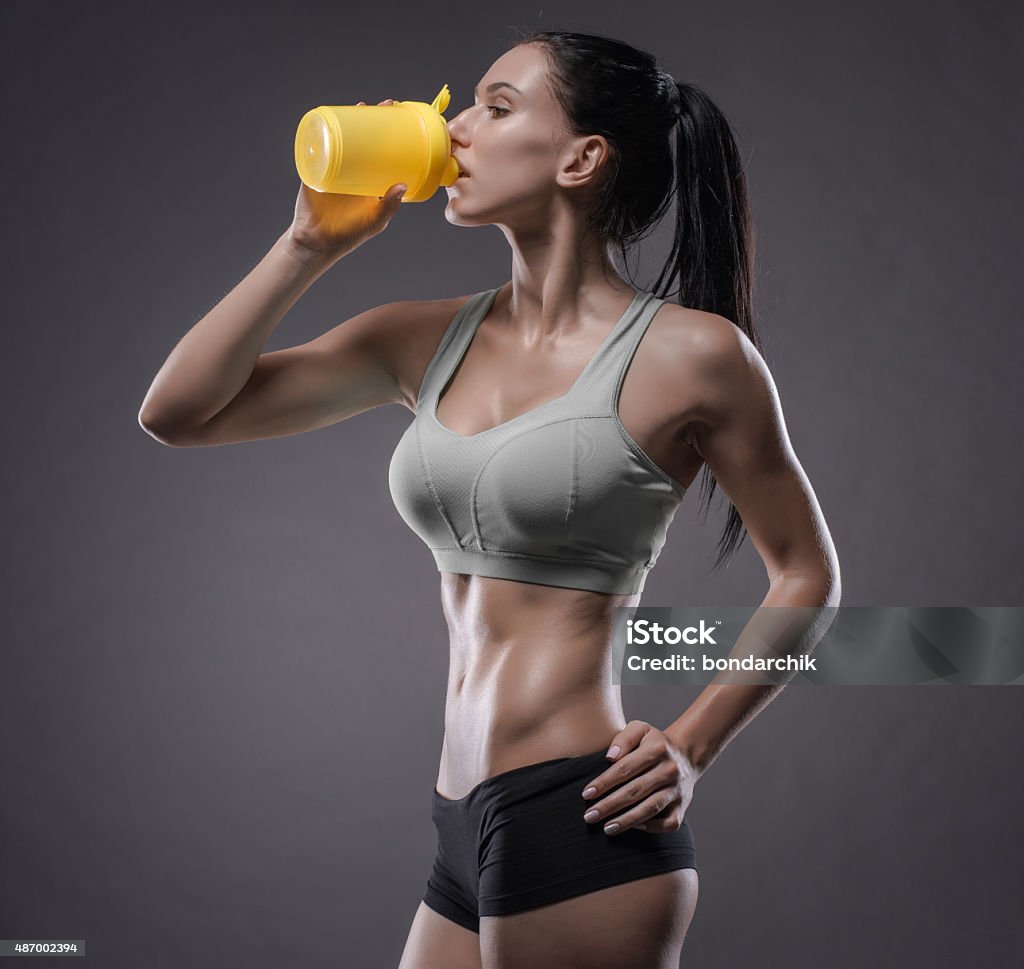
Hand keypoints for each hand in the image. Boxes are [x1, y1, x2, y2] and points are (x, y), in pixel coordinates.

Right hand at [288, 98, 405, 258]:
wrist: (317, 242)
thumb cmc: (349, 234)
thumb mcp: (374, 221)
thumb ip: (389, 206)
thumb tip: (402, 184)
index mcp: (369, 179)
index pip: (382, 151)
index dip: (390, 135)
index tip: (400, 120)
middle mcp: (353, 169)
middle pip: (364, 138)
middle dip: (372, 119)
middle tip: (384, 106)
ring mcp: (333, 165)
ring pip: (342, 136)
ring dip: (349, 118)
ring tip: (359, 106)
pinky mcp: (314, 167)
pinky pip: (317, 144)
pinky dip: (321, 129)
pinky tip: (329, 116)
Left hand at [581, 720, 698, 835]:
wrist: (686, 755)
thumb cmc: (653, 743)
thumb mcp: (640, 729)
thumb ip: (624, 738)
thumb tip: (610, 756)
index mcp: (657, 749)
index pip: (625, 768)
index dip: (604, 782)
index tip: (586, 794)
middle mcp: (669, 770)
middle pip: (635, 791)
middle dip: (609, 805)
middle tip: (589, 816)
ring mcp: (677, 790)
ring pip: (650, 808)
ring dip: (626, 820)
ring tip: (606, 828)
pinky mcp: (683, 806)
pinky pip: (669, 823)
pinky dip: (652, 827)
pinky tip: (634, 827)